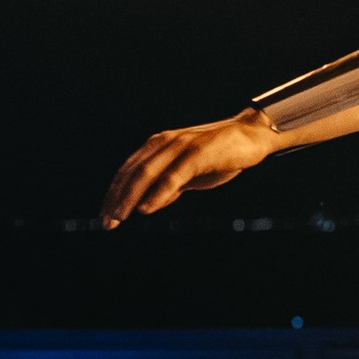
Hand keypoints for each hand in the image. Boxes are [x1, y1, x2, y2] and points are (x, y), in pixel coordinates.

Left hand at [100, 113, 275, 226]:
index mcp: (159, 145)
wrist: (252, 136)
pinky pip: (173, 176)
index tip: (105, 215)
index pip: (128, 170)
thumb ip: (168, 187)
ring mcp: (181, 147)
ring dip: (130, 197)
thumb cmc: (220, 155)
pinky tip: (146, 208)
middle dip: (116, 199)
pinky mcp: (198, 154)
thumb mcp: (189, 174)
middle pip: (132, 172)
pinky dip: (157, 193)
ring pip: (147, 173)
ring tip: (119, 217)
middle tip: (107, 222)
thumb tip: (146, 204)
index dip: (114, 193)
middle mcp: (165, 142)